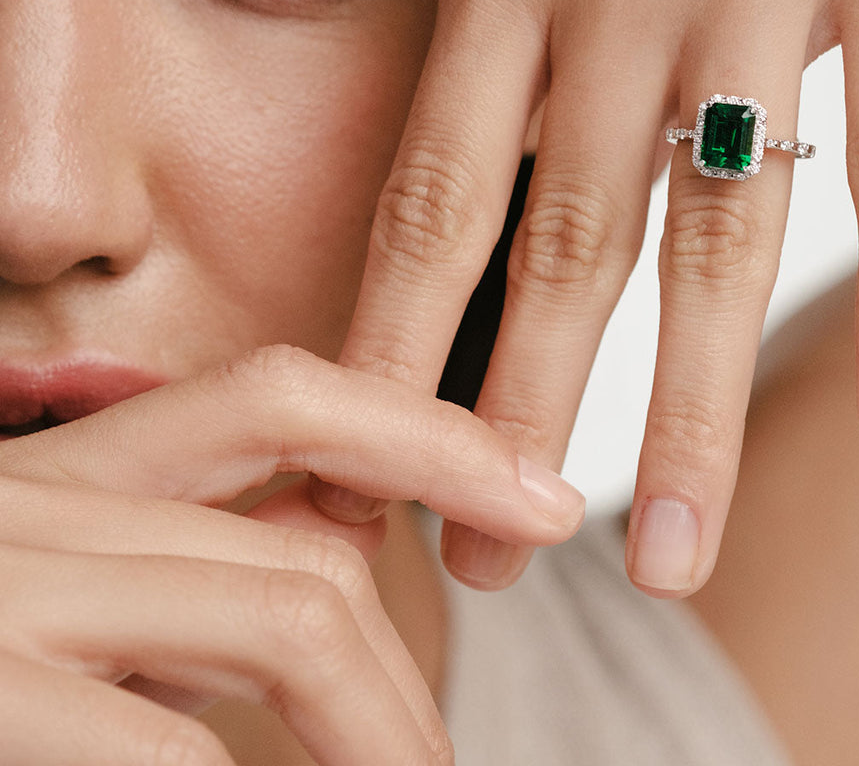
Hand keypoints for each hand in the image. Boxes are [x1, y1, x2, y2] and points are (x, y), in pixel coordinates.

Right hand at [0, 346, 583, 763]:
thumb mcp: (54, 574)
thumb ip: (177, 562)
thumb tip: (335, 549)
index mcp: (62, 476)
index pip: (286, 398)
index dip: (428, 437)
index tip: (536, 496)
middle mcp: (31, 512)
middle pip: (309, 536)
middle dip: (417, 654)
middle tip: (458, 748)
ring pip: (286, 610)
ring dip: (381, 728)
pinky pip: (175, 747)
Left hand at [338, 0, 858, 596]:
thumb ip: (506, 32)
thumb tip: (489, 196)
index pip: (436, 195)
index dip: (399, 347)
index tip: (373, 467)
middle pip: (562, 248)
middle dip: (515, 424)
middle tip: (486, 563)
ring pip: (719, 231)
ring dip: (686, 412)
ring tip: (667, 550)